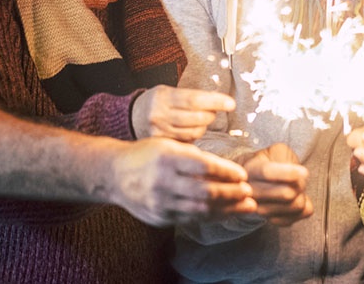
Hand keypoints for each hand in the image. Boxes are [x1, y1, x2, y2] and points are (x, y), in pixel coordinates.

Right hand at [113, 137, 255, 226]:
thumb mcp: (169, 145)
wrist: (114, 174)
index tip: (243, 174)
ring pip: (200, 209)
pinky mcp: (159, 217)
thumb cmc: (148, 154)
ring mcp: (160, 202)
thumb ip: (195, 156)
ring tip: (246, 206)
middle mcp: (162, 180)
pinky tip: (225, 213)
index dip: (227, 171)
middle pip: (204, 191)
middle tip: (249, 192)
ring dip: (227, 209)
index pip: (204, 165)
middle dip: (231, 193)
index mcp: (167, 157)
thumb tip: (227, 170)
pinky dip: (211, 216)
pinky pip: (191, 219)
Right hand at [132, 86, 235, 140]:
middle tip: (212, 111)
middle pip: (197, 118)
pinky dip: (194, 136)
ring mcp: (160, 132)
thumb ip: (189, 97)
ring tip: (200, 120)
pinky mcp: (162, 145)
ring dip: (204, 126)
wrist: (131, 117)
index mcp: (163, 96)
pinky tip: (189, 130)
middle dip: (211, 115)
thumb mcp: (168, 91)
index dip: (215, 102)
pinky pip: (188, 142)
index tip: (231, 103)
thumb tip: (219, 103)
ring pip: (195, 132)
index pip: (194, 99)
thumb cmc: (156, 101)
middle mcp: (160, 114)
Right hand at [239, 143, 313, 226]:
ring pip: (297, 205)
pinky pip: (302, 214)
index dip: (289, 173)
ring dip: (302, 193)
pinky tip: (296, 197)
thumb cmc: (269, 162)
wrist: (258, 179)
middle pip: (287, 194)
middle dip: (300, 183)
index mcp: (250, 170)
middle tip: (299, 177)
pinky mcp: (276, 220)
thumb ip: (285, 159)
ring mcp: (261, 211)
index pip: (267, 173)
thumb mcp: (275, 151)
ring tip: (295, 187)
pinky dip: (306, 204)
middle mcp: (252, 194)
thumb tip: (299, 177)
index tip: (304, 172)